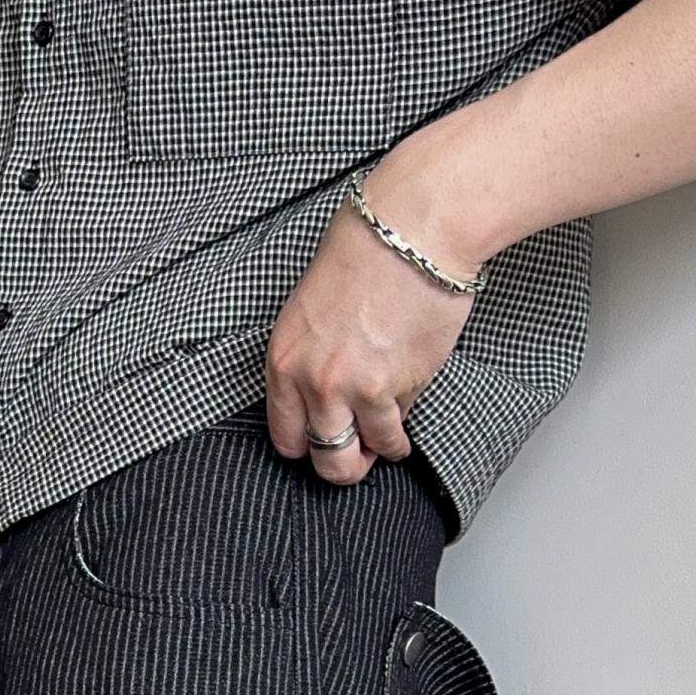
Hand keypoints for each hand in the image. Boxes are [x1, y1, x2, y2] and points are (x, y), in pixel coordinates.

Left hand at [264, 158, 480, 487]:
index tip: (320, 440)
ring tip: (389, 445)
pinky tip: (405, 431)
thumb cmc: (366, 251)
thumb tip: (324, 400)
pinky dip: (403, 434)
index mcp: (283, 360)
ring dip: (379, 451)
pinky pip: (395, 429)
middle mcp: (312, 383)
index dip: (305, 443)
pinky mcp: (395, 389)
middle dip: (340, 465)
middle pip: (321, 459)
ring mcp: (354, 390)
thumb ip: (309, 359)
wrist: (412, 230)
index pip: (284, 435)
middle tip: (355, 458)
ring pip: (361, 454)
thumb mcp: (310, 309)